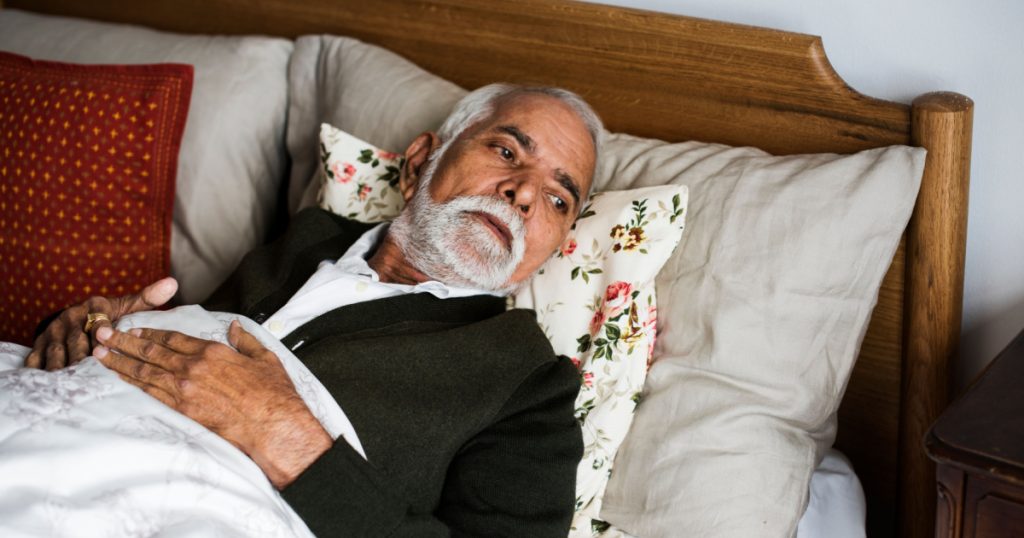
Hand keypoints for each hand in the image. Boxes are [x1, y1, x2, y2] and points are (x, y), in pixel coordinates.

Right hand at [25, 277, 177, 369]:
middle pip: (77, 341)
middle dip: (82, 358)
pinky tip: (48, 385)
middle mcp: (71, 318)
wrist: (75, 317)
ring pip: (56, 352)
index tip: (108, 347)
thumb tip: (172, 284)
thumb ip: (147, 298)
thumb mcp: (125, 305)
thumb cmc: (109, 315)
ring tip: (71, 384)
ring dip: (62, 368)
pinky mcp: (39, 345)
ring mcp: (52, 333)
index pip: (99, 322)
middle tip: (92, 374)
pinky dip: (41, 372)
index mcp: (93, 308)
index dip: (103, 334)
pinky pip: (36, 359)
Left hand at [93, 321, 331, 488]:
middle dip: (124, 342)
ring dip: (120, 361)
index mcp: (213, 351)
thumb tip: (235, 328)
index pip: (174, 337)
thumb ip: (246, 341)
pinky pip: (151, 393)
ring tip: (100, 353)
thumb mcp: (265, 358)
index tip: (135, 328)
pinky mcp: (183, 410)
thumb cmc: (273, 394)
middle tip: (102, 334)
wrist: (272, 426)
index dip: (151, 331)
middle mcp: (194, 367)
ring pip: (145, 371)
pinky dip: (132, 383)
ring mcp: (185, 389)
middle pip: (151, 351)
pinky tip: (120, 377)